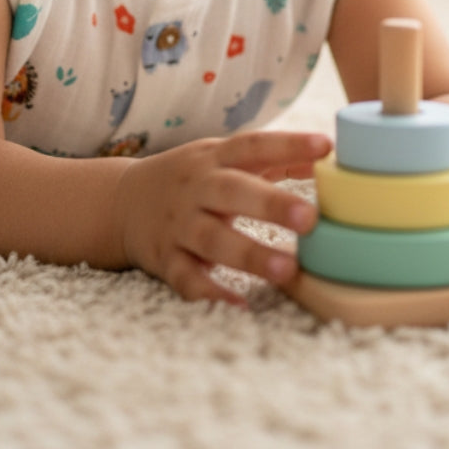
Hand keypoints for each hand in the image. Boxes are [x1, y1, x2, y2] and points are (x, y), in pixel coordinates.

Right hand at [116, 131, 332, 305]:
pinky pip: (186, 278)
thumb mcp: (221, 158)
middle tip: (311, 219)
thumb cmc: (191, 179)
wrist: (122, 201)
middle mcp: (196, 188)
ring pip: (212, 239)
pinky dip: (209, 293)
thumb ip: (271, 158)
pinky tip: (238, 305)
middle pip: (232, 192)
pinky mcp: (165, 259)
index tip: (325, 146)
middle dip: (270, 204)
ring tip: (287, 270)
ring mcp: (179, 225)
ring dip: (249, 255)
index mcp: (214, 158)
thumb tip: (327, 155)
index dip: (288, 144)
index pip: (253, 145)